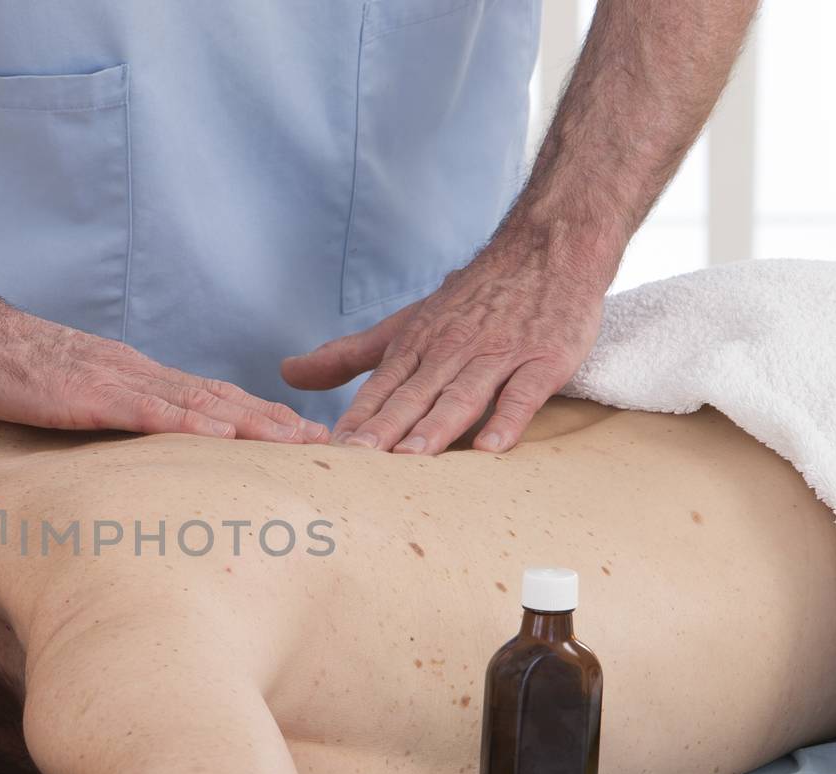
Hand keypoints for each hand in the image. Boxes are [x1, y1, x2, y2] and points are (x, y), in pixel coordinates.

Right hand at [0, 300, 330, 444]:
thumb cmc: (2, 367)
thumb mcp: (63, 395)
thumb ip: (100, 414)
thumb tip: (127, 446)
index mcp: (133, 376)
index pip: (208, 399)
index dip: (258, 417)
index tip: (300, 436)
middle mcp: (136, 374)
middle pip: (219, 401)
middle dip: (275, 423)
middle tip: (328, 444)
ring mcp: (114, 381)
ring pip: (197, 405)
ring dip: (252, 425)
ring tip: (298, 443)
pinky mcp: (87, 394)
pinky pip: (147, 412)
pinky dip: (191, 425)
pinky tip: (225, 438)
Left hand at [279, 233, 607, 454]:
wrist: (548, 249)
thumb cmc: (473, 298)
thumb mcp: (405, 323)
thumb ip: (349, 355)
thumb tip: (287, 373)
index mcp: (416, 347)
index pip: (379, 389)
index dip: (355, 420)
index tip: (330, 452)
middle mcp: (451, 352)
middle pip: (413, 396)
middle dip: (385, 429)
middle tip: (359, 461)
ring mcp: (498, 356)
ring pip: (461, 396)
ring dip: (436, 426)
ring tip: (411, 458)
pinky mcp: (543, 361)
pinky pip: (523, 394)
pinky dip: (508, 419)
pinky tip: (489, 447)